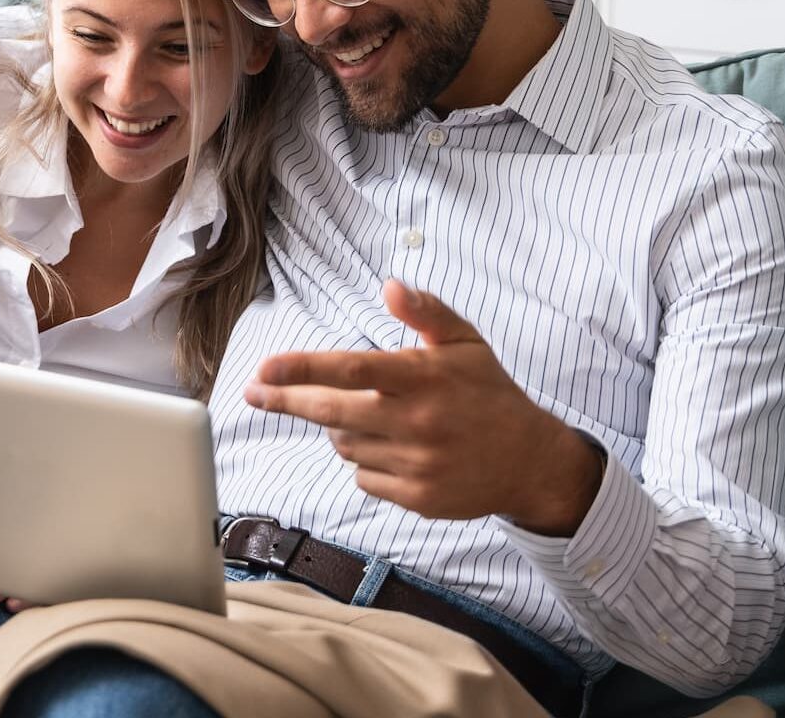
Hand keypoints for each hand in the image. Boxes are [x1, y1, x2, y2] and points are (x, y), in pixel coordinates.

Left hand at [242, 281, 604, 534]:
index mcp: (424, 378)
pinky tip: (391, 448)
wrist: (528, 461)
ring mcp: (417, 464)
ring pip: (344, 444)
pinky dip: (365, 461)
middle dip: (285, 400)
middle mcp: (418, 422)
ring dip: (340, 427)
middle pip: (331, 412)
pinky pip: (364, 477)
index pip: (352, 369)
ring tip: (369, 415)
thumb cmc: (488, 393)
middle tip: (255, 391)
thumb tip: (389, 286)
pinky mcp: (417, 498)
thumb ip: (426, 312)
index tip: (264, 367)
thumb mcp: (466, 342)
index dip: (303, 368)